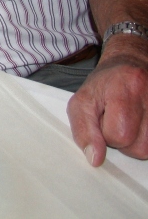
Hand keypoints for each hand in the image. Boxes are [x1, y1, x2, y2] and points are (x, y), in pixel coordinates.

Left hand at [67, 36, 147, 164]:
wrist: (129, 65)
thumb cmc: (105, 84)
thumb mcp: (82, 101)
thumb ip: (83, 129)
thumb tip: (95, 159)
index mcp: (126, 89)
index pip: (118, 135)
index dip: (105, 133)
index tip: (103, 118)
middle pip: (138, 147)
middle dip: (122, 140)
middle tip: (116, 121)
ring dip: (136, 143)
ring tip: (129, 123)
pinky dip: (145, 140)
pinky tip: (140, 126)